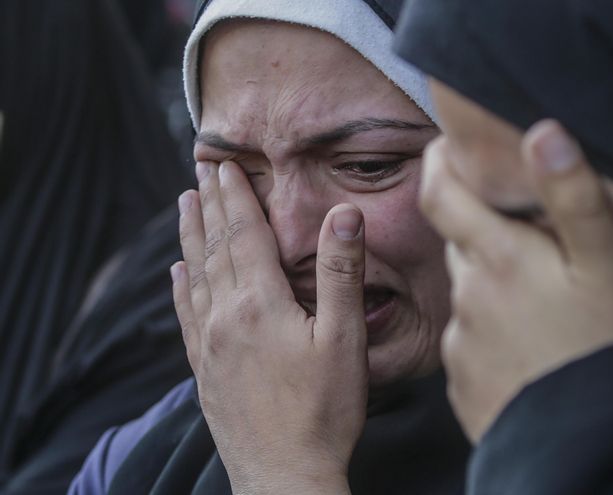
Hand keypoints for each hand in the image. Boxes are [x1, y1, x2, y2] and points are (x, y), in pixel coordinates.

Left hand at [171, 161, 366, 493]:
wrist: (284, 474)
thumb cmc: (323, 411)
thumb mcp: (344, 339)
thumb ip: (341, 273)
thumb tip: (344, 214)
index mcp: (259, 304)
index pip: (243, 235)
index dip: (235, 197)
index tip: (223, 164)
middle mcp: (225, 318)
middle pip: (214, 248)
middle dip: (209, 205)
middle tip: (199, 170)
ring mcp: (209, 346)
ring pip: (194, 276)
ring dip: (189, 237)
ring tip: (183, 206)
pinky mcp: (205, 370)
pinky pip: (186, 316)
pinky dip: (180, 287)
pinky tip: (176, 274)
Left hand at [419, 121, 612, 442]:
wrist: (591, 450)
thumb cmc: (609, 351)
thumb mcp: (607, 267)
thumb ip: (574, 197)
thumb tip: (543, 131)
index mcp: (497, 258)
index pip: (438, 192)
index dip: (438, 163)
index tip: (449, 150)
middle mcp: (468, 298)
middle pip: (461, 244)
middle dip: (485, 231)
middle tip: (530, 237)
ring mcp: (463, 346)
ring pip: (471, 295)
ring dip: (497, 287)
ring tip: (546, 305)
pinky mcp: (465, 385)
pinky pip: (474, 344)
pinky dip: (496, 335)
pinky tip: (535, 348)